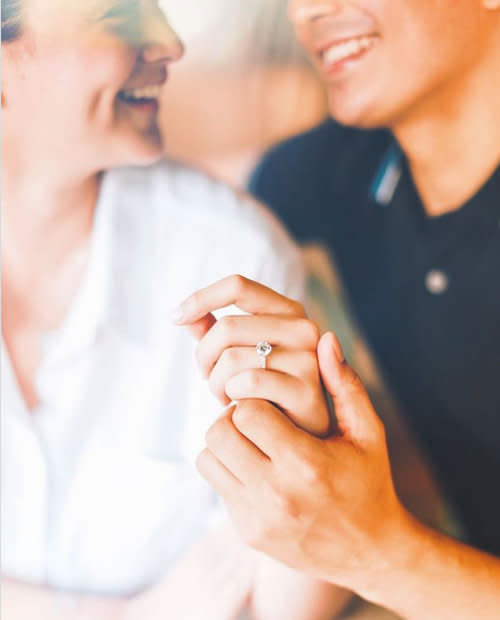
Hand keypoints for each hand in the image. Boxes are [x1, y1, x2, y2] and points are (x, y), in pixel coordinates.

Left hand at [175, 274, 330, 435]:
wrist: (300, 433)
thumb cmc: (266, 390)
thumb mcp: (242, 354)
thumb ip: (215, 331)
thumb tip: (183, 316)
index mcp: (288, 311)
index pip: (238, 286)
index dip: (201, 298)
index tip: (175, 318)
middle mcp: (303, 328)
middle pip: (227, 327)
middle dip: (203, 355)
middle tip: (205, 377)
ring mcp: (307, 359)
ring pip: (231, 358)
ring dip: (214, 382)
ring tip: (223, 395)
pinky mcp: (304, 390)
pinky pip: (246, 383)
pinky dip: (231, 396)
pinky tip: (236, 407)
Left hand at [196, 332, 408, 594]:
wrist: (371, 553)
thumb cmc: (370, 482)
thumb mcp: (367, 432)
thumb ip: (345, 383)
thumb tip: (326, 338)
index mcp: (305, 463)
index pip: (248, 411)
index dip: (254, 396)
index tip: (269, 399)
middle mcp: (276, 494)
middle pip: (220, 432)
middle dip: (233, 415)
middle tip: (255, 415)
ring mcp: (257, 517)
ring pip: (209, 457)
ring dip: (226, 441)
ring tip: (253, 439)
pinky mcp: (247, 532)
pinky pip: (216, 484)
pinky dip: (227, 467)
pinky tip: (255, 465)